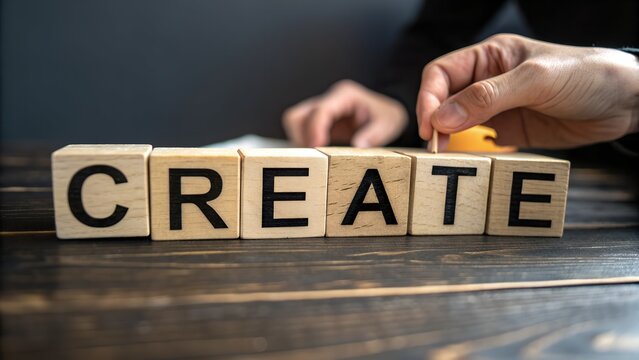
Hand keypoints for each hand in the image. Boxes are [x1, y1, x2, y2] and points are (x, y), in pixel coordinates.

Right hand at [283, 80, 407, 146]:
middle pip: (297, 115)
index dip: (315, 129)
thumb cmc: (387, 116)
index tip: (316, 148)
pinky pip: (301, 132)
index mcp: (345, 95)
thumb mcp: (388, 124)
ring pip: (295, 123)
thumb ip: (374, 134)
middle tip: (315, 157)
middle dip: (301, 137)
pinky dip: (304, 144)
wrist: (386, 114)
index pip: (320, 110)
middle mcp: (328, 100)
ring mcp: (321, 110)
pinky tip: (319, 156)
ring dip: (300, 142)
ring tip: (317, 158)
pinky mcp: (318, 122)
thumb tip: (358, 145)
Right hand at [417, 34, 638, 149]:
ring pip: (455, 121)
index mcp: (490, 57)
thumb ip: (488, 97)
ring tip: (445, 155)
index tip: (430, 124)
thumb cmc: (587, 76)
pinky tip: (466, 158)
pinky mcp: (508, 130)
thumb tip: (444, 117)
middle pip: (443, 98)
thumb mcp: (536, 80)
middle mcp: (487, 81)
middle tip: (434, 145)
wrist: (625, 103)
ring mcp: (496, 108)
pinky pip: (476, 140)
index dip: (429, 97)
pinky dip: (466, 150)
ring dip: (447, 138)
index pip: (442, 73)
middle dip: (434, 119)